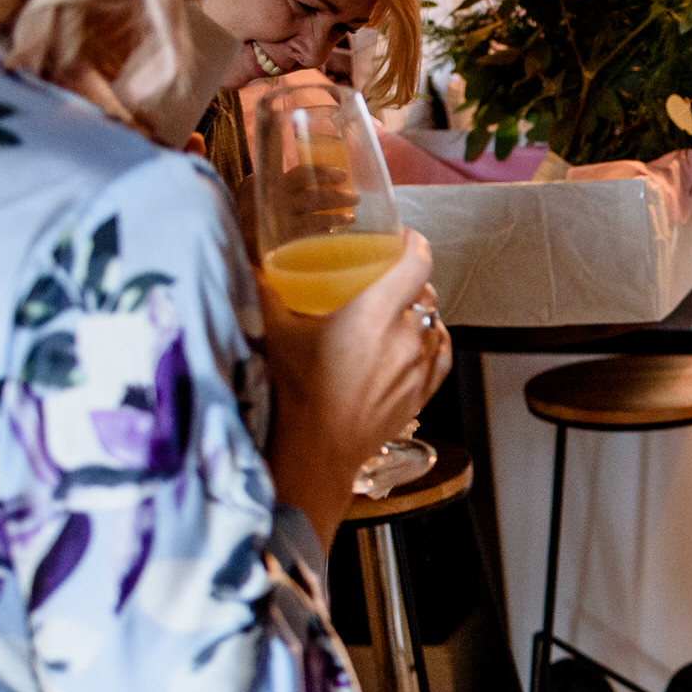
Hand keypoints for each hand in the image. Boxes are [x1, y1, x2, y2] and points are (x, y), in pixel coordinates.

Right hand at [261, 229, 450, 548]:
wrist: (315, 452)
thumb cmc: (295, 394)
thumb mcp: (274, 331)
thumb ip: (264, 291)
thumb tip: (250, 263)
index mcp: (374, 313)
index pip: (415, 265)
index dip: (415, 245)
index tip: (405, 239)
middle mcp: (405, 338)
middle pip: (427, 294)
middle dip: (413, 280)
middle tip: (391, 276)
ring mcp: (418, 368)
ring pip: (437, 325)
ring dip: (423, 313)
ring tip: (401, 310)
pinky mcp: (422, 394)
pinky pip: (441, 357)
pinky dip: (434, 342)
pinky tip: (420, 341)